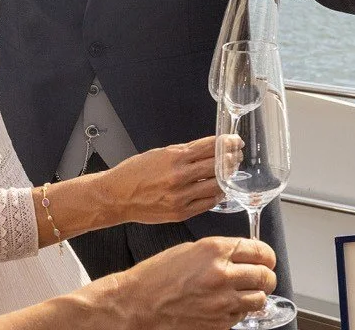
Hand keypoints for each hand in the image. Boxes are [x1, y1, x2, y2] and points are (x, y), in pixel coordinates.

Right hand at [71, 136, 225, 228]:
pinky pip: (207, 204)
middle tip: (237, 156)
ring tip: (230, 173)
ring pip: (215, 186)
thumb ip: (185, 152)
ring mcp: (181, 196)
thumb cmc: (134, 173)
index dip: (226, 143)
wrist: (117, 197)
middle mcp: (179, 176)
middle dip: (231, 159)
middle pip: (217, 165)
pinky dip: (216, 196)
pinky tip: (218, 190)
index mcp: (174, 157)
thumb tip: (208, 149)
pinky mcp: (180, 212)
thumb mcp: (159, 154)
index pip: (210, 147)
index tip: (234, 141)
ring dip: (226, 178)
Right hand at [75, 237, 276, 329]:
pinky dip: (240, 310)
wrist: (137, 304)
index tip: (267, 258)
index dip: (267, 255)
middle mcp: (222, 275)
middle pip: (265, 276)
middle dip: (266, 275)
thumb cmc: (156, 276)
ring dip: (257, 294)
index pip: (260, 251)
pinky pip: (242, 315)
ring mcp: (222, 302)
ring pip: (259, 298)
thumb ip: (220, 251)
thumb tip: (243, 254)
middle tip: (263, 275)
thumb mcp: (190, 249)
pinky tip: (228, 304)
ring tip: (247, 291)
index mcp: (215, 251)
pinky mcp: (218, 323)